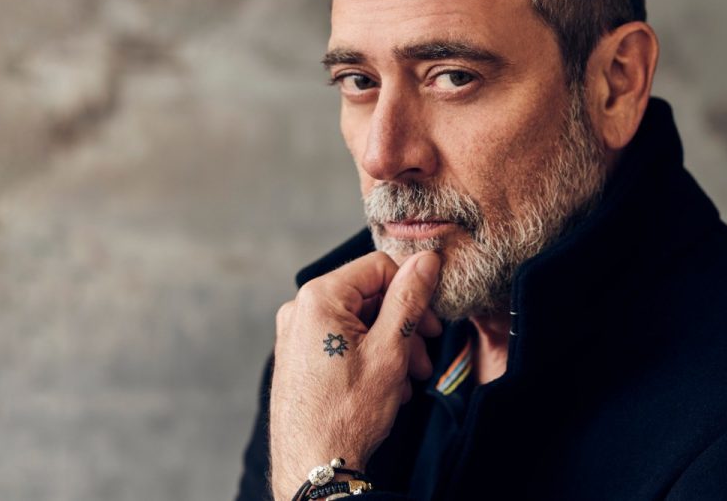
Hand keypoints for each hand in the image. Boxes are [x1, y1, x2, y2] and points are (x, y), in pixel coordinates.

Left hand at [268, 250, 441, 500]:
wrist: (313, 465)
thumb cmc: (348, 412)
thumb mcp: (390, 349)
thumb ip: (409, 298)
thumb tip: (426, 260)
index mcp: (319, 297)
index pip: (379, 267)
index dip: (412, 291)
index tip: (430, 324)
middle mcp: (299, 310)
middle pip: (368, 296)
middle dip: (403, 325)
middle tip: (423, 357)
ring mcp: (296, 335)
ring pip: (358, 321)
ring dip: (390, 344)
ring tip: (408, 378)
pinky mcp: (298, 357)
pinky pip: (342, 340)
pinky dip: (369, 356)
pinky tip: (387, 385)